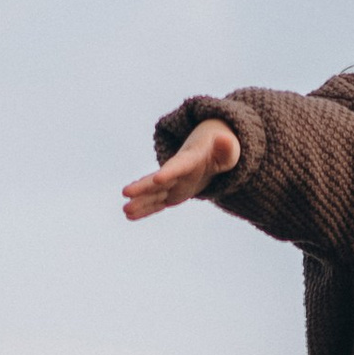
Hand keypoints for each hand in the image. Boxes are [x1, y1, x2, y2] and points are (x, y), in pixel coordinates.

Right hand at [123, 120, 240, 217]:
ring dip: (140, 202)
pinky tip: (129, 216)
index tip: (157, 179)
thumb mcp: (229, 151)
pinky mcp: (171, 194)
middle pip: (159, 181)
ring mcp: (172, 183)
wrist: (208, 151)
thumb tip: (224, 138)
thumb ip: (226, 148)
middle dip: (143, 187)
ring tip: (124, 210)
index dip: (169, 172)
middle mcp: (176, 172)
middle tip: (125, 192)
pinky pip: (158, 203)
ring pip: (154, 194)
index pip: (179, 166)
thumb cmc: (221, 152)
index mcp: (190, 160)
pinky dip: (145, 209)